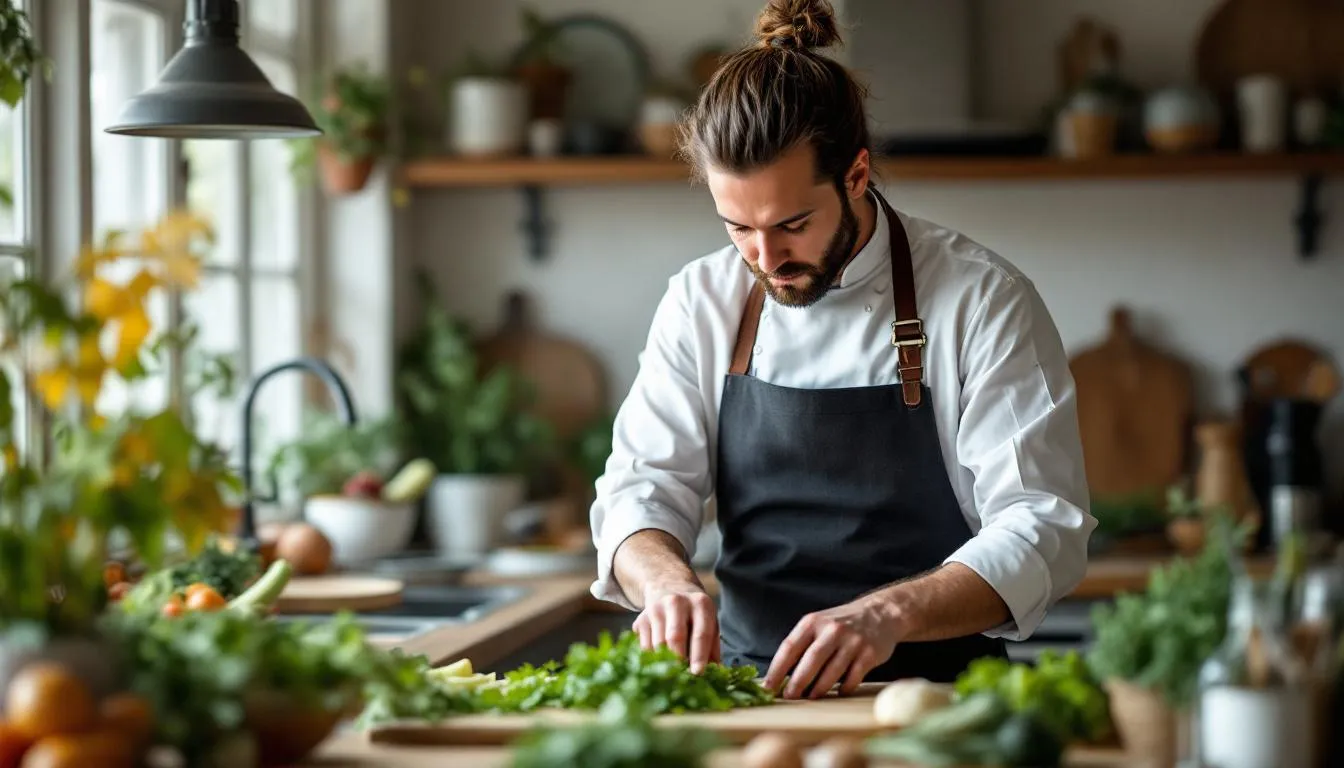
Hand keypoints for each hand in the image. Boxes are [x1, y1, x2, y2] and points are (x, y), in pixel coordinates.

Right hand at [633, 581, 720, 672]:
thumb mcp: (709, 625)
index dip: (699, 655)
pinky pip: (645, 647)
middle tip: (683, 679)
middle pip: (675, 637)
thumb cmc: (695, 616)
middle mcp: (677, 602)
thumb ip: (712, 649)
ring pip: (658, 644)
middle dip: (678, 660)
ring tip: (672, 675)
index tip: (697, 673)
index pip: (701, 633)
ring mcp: (656, 609)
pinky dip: (653, 661)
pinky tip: (660, 665)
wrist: (669, 589)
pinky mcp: (640, 619)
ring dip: (665, 663)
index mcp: (701, 604)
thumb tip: (715, 675)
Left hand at [763, 595, 901, 699]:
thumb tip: (779, 676)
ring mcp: (852, 641)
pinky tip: (838, 692)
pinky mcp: (869, 654)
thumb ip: (801, 645)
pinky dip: (844, 688)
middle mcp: (832, 630)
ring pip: (832, 671)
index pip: (789, 647)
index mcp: (813, 622)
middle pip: (811, 660)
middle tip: (788, 697)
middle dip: (797, 682)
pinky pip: (853, 677)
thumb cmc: (841, 624)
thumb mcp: (818, 624)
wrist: (880, 613)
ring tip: (810, 698)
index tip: (767, 687)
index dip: (777, 669)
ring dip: (819, 688)